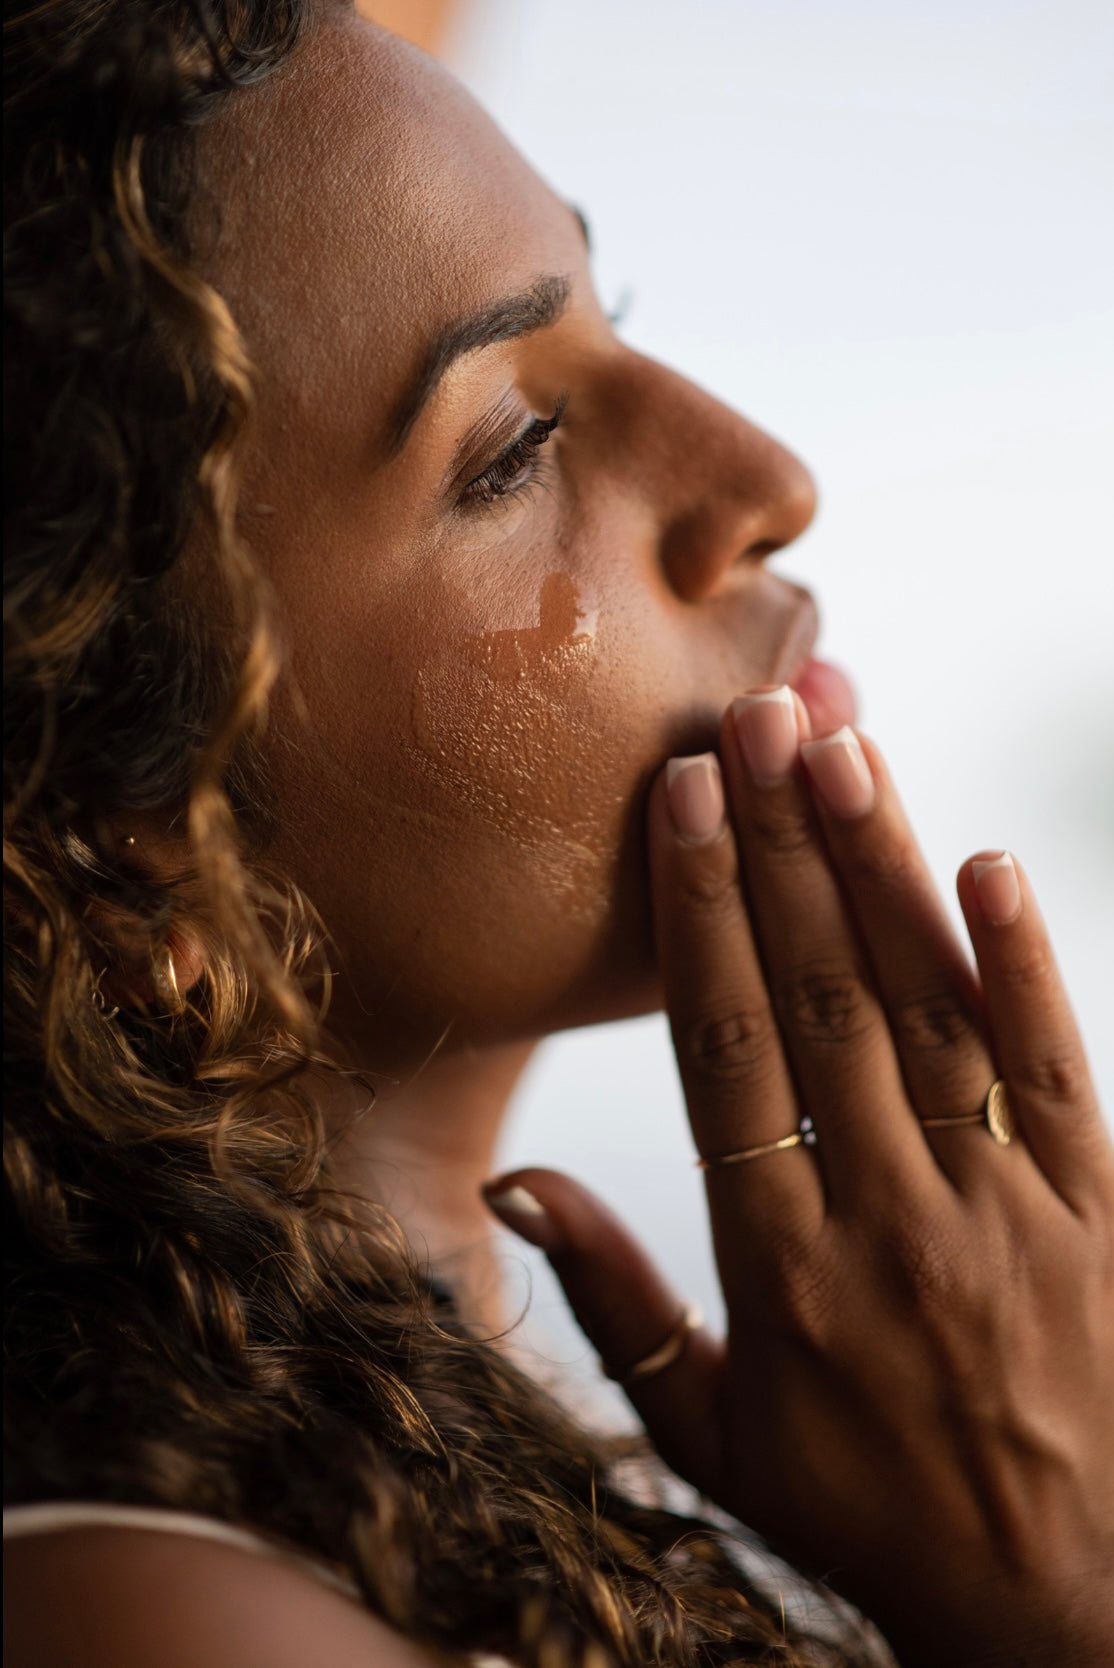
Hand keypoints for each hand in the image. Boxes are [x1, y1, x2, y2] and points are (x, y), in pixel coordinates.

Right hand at [485, 691, 1113, 1666]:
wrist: (1067, 1606)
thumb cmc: (871, 1515)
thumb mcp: (716, 1439)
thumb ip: (616, 1304)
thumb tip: (515, 1188)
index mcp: (786, 1268)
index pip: (728, 1054)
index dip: (700, 917)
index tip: (681, 803)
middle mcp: (890, 1216)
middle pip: (824, 999)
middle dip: (785, 850)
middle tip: (758, 722)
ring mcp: (1003, 1206)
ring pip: (930, 1010)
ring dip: (881, 874)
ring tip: (843, 753)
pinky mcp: (1097, 1207)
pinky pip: (1057, 1069)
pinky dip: (1023, 966)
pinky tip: (985, 869)